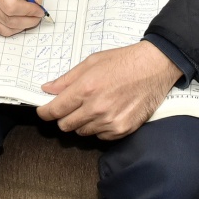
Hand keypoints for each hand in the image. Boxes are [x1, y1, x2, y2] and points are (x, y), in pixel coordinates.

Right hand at [0, 0, 46, 36]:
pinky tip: (18, 21)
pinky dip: (12, 28)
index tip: (39, 9)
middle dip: (29, 20)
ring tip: (30, 19)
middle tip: (38, 16)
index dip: (29, 10)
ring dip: (22, 26)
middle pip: (9, 19)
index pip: (12, 6)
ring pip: (4, 27)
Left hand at [38, 41, 181, 138]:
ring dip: (83, 123)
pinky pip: (100, 137)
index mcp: (85, 88)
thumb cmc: (124, 61)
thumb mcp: (92, 62)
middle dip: (64, 117)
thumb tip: (47, 89)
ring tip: (94, 107)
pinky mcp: (122, 129)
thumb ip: (67, 79)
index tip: (44, 111)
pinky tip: (107, 114)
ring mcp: (110, 121)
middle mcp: (96, 108)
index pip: (54, 110)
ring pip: (82, 132)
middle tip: (72, 107)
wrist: (154, 67)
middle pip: (65, 125)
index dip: (45, 112)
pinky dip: (99, 128)